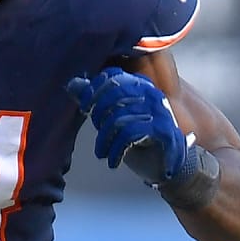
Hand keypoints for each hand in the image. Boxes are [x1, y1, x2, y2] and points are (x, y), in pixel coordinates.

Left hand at [66, 67, 186, 184]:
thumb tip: (73, 84)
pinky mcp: (163, 130)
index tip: (85, 106)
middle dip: (98, 115)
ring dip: (105, 139)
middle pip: (114, 95)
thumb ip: (96, 101)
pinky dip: (116, 149)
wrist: (166, 165)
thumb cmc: (138, 140)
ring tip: (102, 151)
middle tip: (98, 131)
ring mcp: (159, 111)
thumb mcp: (113, 119)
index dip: (94, 89)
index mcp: (139, 86)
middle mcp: (150, 94)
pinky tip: (112, 160)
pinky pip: (130, 133)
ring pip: (118, 117)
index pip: (113, 75)